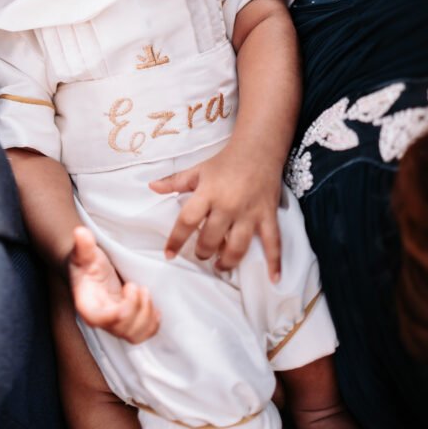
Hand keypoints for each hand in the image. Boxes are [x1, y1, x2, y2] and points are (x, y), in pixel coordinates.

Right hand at [67, 227, 159, 343]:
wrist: (91, 270)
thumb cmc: (87, 262)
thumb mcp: (85, 252)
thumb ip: (83, 245)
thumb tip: (80, 232)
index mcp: (87, 305)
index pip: (101, 320)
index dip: (120, 310)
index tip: (130, 287)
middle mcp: (101, 319)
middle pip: (122, 330)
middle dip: (137, 308)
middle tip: (137, 285)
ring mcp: (115, 324)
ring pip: (135, 336)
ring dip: (146, 316)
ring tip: (145, 292)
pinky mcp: (127, 323)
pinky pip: (143, 335)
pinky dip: (152, 324)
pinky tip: (153, 307)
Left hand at [150, 144, 282, 281]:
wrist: (257, 150)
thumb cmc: (224, 162)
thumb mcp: (198, 170)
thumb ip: (175, 181)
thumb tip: (151, 186)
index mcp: (208, 193)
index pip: (187, 220)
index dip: (176, 239)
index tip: (169, 254)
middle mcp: (228, 206)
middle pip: (211, 238)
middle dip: (203, 252)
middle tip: (201, 254)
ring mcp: (249, 213)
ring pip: (237, 247)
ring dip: (227, 262)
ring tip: (220, 265)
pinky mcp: (268, 216)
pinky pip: (273, 243)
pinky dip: (275, 262)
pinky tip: (274, 278)